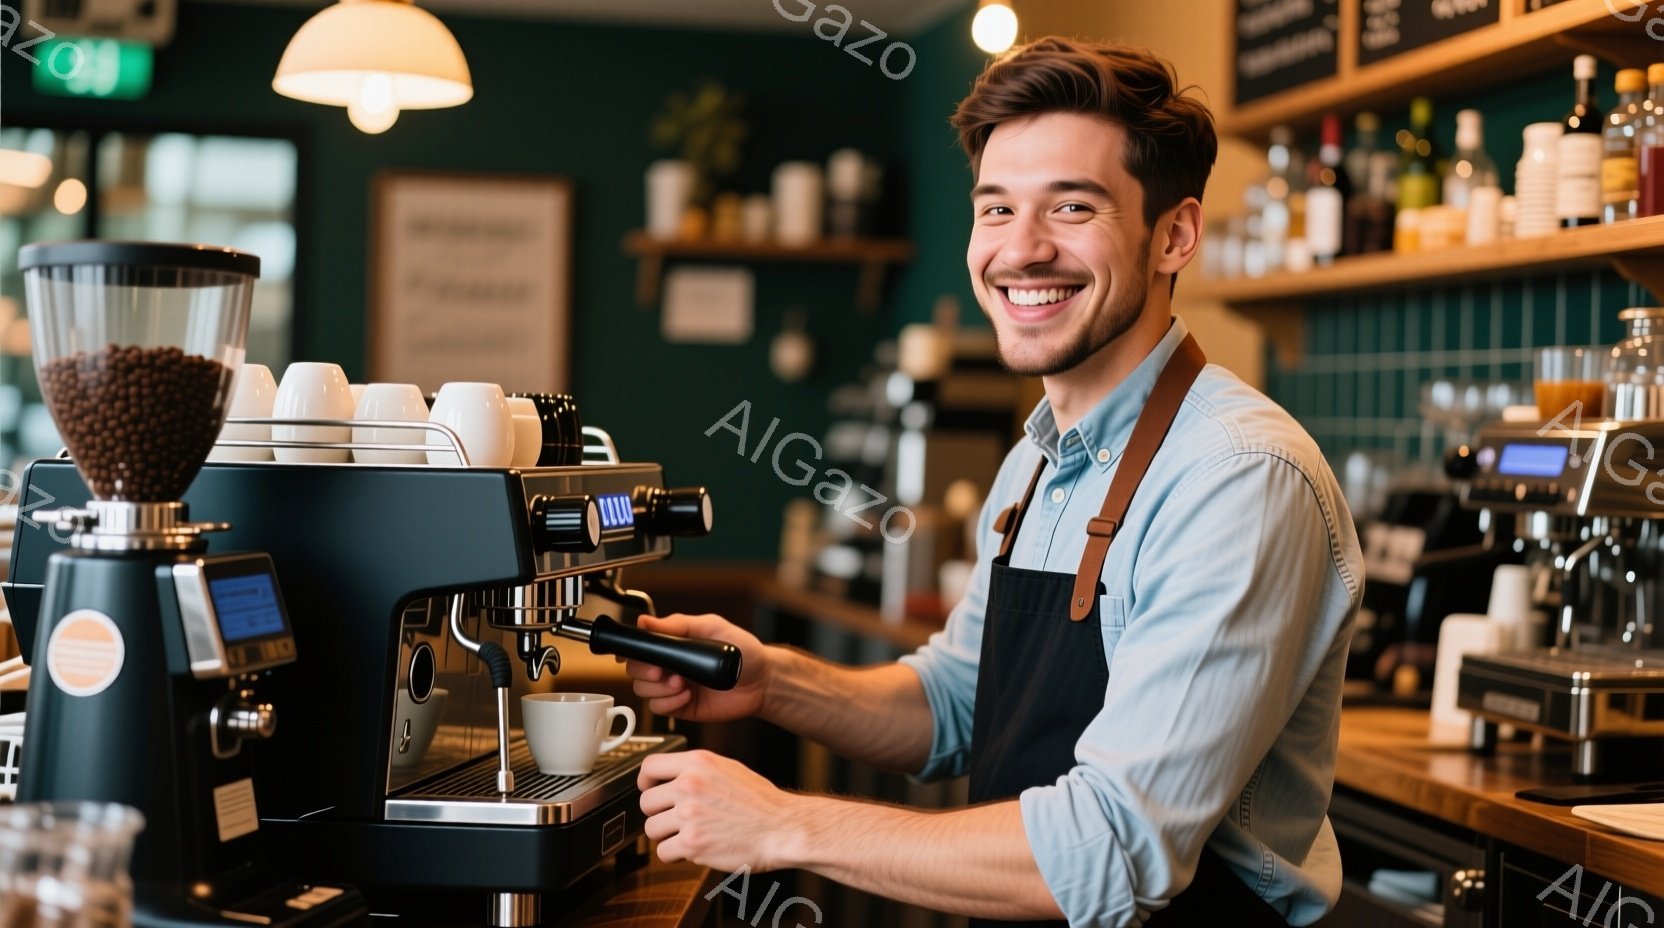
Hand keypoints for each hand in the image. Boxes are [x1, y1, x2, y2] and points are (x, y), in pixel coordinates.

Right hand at [624, 613, 769, 721]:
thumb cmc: (743, 651)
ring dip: (657, 688)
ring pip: (643, 691)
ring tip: (681, 683)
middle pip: (636, 671)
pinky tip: (685, 696)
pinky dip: (668, 703)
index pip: (641, 648)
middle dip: (644, 672)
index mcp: (674, 645)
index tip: (637, 655)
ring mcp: (674, 687)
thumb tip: (645, 621)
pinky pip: (659, 709)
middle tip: (662, 671)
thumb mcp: (712, 627)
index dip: (632, 652)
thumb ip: (678, 624)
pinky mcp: (682, 707)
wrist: (763, 681)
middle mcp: (670, 666)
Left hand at [639, 750, 802, 872]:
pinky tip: (694, 849)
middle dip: (659, 814)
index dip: (645, 781)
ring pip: (651, 829)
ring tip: (687, 835)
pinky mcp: (692, 843)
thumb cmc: (762, 803)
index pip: (650, 766)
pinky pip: (663, 852)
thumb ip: (698, 770)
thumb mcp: (729, 769)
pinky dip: (676, 855)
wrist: (782, 828)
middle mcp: (690, 785)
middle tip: (676, 820)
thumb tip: (672, 776)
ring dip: (666, 836)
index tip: (648, 789)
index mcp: (698, 763)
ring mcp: (689, 814)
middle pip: (646, 802)